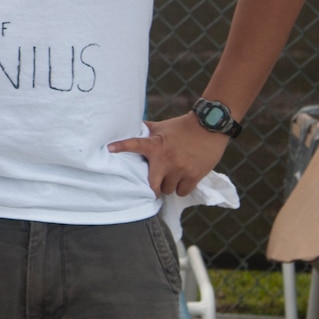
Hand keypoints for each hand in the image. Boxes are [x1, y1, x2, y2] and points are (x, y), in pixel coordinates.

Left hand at [109, 114, 230, 196]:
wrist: (210, 126)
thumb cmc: (183, 126)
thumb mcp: (162, 127)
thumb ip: (146, 131)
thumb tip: (128, 126)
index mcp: (156, 145)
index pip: (135, 144)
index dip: (122, 146)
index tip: (109, 148)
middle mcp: (166, 159)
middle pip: (152, 186)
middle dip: (151, 189)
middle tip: (152, 187)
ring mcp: (180, 169)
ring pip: (168, 190)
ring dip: (168, 185)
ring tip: (172, 177)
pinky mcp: (194, 175)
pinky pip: (182, 191)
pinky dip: (182, 188)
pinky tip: (183, 180)